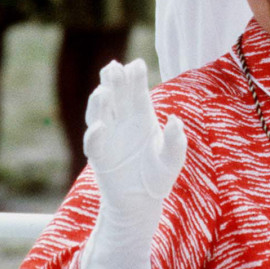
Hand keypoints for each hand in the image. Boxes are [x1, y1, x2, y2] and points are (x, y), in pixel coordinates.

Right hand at [84, 58, 186, 210]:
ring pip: (99, 112)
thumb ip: (175, 142)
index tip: (136, 65)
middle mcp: (123, 122)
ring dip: (100, 101)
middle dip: (114, 81)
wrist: (141, 203)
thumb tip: (175, 120)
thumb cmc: (158, 177)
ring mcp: (108, 137)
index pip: (137, 92)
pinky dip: (95, 134)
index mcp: (142, 116)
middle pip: (115, 95)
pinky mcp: (99, 156)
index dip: (135, 77)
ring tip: (103, 91)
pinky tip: (100, 126)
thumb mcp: (172, 160)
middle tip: (114, 67)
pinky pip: (94, 143)